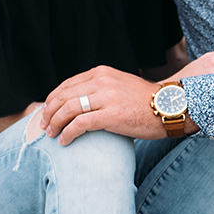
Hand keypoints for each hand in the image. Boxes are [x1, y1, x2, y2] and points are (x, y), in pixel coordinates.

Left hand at [41, 65, 163, 143]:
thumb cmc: (144, 102)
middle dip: (49, 112)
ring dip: (55, 123)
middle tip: (44, 125)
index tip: (47, 112)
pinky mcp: (110, 115)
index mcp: (101, 73)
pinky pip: (80, 124)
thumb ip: (99, 89)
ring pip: (68, 109)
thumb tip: (77, 103)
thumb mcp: (119, 86)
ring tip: (51, 134)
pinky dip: (68, 133)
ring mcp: (106, 98)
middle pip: (63, 96)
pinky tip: (64, 141)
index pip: (67, 85)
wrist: (169, 107)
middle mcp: (101, 81)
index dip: (52, 99)